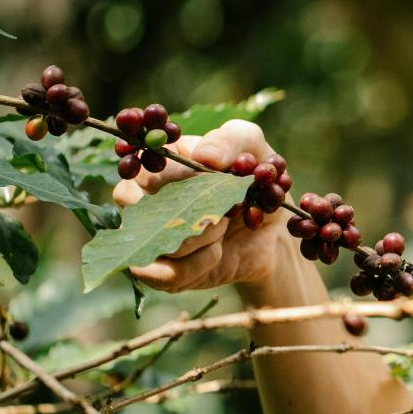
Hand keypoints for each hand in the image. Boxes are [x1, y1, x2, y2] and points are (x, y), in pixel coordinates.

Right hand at [111, 119, 293, 291]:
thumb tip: (204, 157)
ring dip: (200, 236)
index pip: (141, 168)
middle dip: (192, 208)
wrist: (272, 231)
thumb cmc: (254, 181)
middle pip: (140, 207)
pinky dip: (200, 263)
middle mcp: (143, 200)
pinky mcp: (163, 271)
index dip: (175, 177)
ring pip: (154, 242)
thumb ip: (232, 139)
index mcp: (156, 164)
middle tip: (225, 206)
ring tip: (224, 227)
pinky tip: (218, 252)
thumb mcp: (253, 148)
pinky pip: (166, 274)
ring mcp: (149, 238)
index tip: (210, 178)